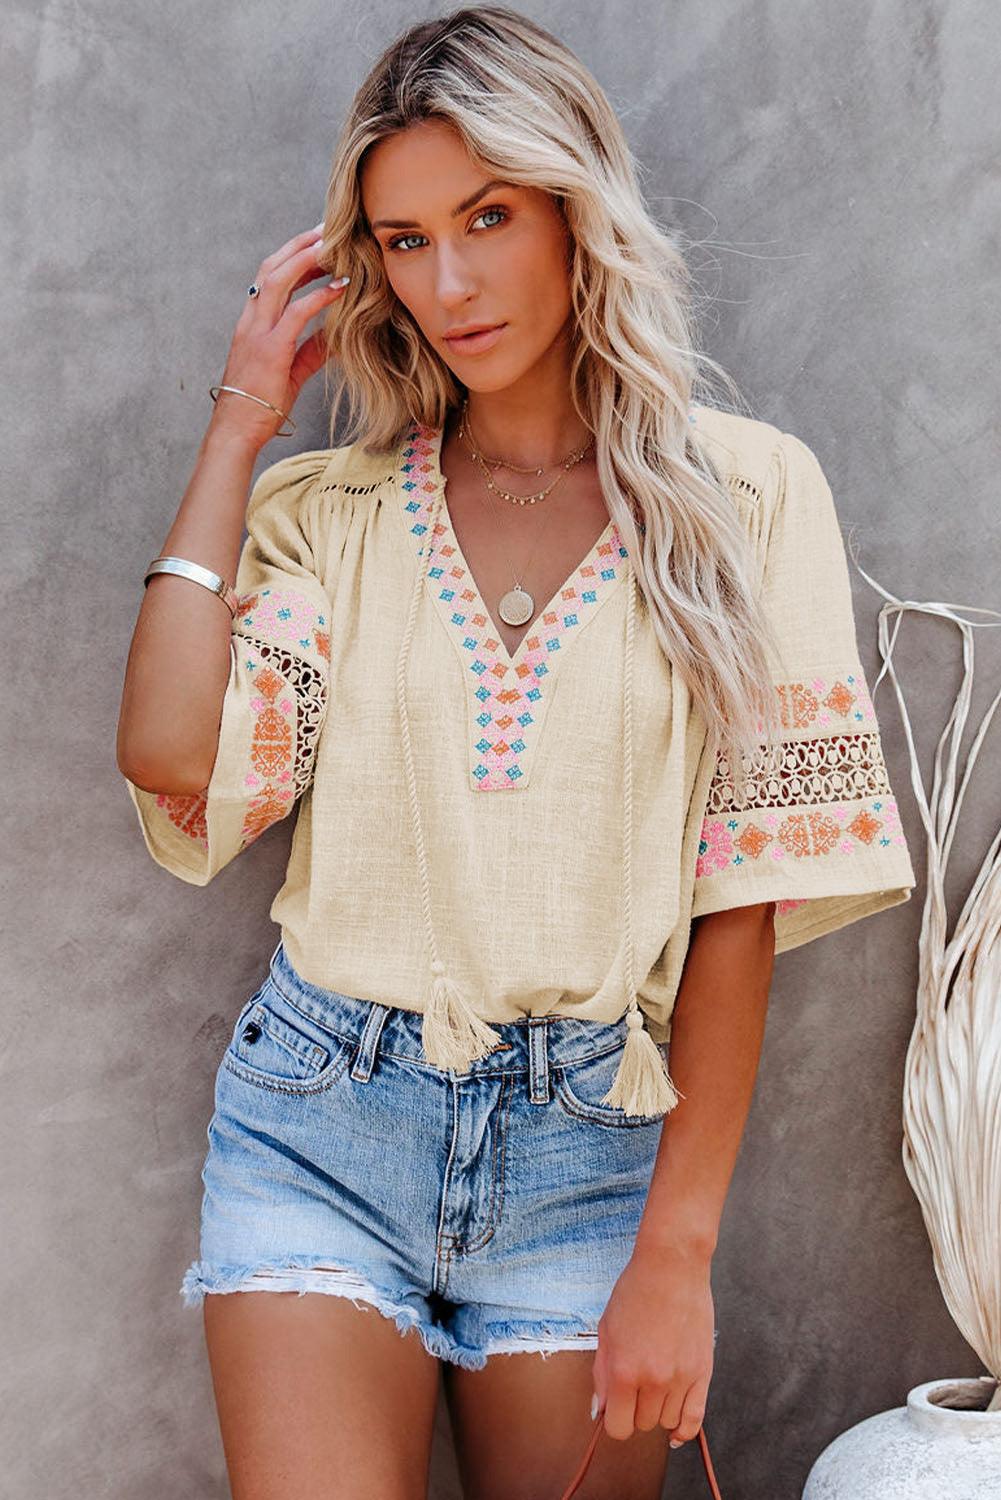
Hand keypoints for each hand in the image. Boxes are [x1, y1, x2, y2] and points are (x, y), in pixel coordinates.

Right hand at [209, 221, 350, 450]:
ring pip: (278, 280)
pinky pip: (296, 313)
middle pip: (271, 267)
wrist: (237, 430)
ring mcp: (258, 333)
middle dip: (299, 245)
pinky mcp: (271, 349)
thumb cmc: (260, 404)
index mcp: (252, 323)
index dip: (291, 256)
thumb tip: (337, 337)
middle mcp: (252, 321)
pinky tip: (341, 288)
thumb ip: (311, 349)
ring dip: (307, 259)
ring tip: (333, 247)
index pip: (268, 276)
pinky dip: (319, 297)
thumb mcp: (290, 371)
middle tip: (327, 230)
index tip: (315, 243)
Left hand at [591, 1242, 715, 1447]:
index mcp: (624, 1370)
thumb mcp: (606, 1330)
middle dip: (635, 1409)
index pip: (618, 1427)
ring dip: (658, 1411)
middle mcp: (654, 1380)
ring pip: (667, 1422)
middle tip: (635, 1385)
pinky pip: (695, 1419)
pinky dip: (684, 1430)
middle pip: (642, 1424)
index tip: (615, 1407)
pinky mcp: (703, 1372)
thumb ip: (602, 1374)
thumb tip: (601, 1411)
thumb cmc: (635, 1292)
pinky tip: (675, 1430)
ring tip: (655, 1386)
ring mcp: (681, 1378)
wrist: (672, 1266)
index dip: (614, 1419)